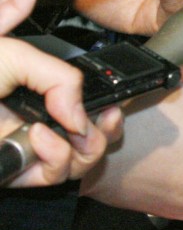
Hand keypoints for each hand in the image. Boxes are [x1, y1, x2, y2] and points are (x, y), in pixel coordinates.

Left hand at [0, 36, 122, 186]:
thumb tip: (83, 114)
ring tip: (61, 126)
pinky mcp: (20, 173)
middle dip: (106, 126)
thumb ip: (62, 77)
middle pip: (96, 133)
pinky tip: (38, 137)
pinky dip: (56, 155)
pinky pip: (57, 173)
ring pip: (84, 158)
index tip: (117, 101)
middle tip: (104, 116)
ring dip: (83, 142)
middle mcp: (42, 121)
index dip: (108, 103)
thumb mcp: (18, 56)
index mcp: (41, 92)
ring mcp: (32, 150)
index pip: (88, 101)